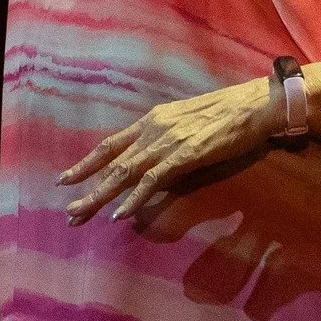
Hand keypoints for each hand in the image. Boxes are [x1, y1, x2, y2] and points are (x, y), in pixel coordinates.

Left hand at [58, 78, 282, 223]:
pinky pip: (153, 180)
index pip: (111, 145)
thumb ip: (167, 137)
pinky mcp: (185, 155)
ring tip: (81, 215)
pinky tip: (121, 214)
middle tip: (68, 213)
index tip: (66, 180)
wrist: (253, 104)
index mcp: (152, 120)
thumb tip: (154, 158)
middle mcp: (153, 129)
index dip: (87, 163)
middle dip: (86, 187)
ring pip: (125, 172)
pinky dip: (135, 198)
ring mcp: (168, 142)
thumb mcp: (186, 121)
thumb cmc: (226, 112)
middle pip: (111, 162)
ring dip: (100, 196)